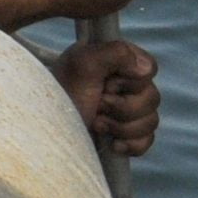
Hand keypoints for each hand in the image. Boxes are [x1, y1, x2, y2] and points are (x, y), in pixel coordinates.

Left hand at [54, 34, 160, 157]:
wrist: (45, 131)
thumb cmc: (58, 94)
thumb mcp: (82, 65)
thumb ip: (115, 53)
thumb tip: (146, 70)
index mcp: (117, 62)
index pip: (149, 68)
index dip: (130, 80)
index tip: (105, 83)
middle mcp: (124, 85)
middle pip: (153, 97)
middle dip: (122, 107)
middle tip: (97, 105)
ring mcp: (126, 112)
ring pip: (151, 121)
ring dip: (122, 126)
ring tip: (96, 122)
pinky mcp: (125, 136)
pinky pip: (146, 141)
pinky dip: (131, 145)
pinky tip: (111, 143)